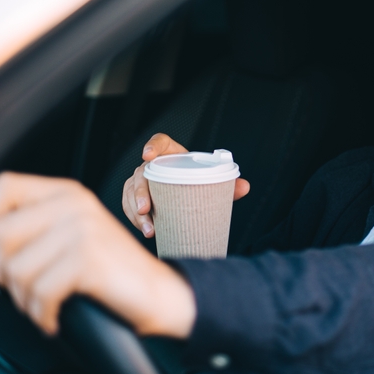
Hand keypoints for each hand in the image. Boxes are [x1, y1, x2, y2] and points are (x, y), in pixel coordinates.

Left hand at [0, 172, 195, 337]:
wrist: (160, 294)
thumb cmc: (113, 272)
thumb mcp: (74, 234)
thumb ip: (37, 224)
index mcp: (67, 193)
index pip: (3, 186)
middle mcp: (74, 205)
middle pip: (1, 233)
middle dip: (2, 272)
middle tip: (23, 288)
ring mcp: (82, 230)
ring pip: (16, 268)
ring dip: (23, 299)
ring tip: (43, 305)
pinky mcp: (88, 259)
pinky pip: (39, 292)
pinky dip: (41, 314)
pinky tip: (53, 317)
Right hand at [122, 133, 250, 236]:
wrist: (186, 195)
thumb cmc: (196, 183)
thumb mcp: (209, 182)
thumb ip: (226, 184)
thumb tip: (245, 187)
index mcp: (171, 154)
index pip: (160, 142)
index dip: (152, 145)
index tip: (148, 155)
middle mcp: (152, 165)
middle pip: (141, 173)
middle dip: (140, 191)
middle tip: (146, 208)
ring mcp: (141, 180)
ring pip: (131, 192)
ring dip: (135, 211)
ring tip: (149, 229)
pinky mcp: (135, 196)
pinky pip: (128, 205)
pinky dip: (134, 219)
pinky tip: (146, 230)